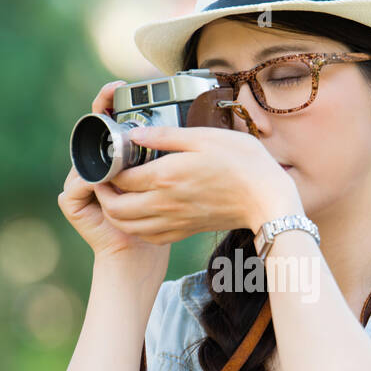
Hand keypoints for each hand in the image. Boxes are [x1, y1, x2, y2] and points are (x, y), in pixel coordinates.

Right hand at [58, 80, 169, 277]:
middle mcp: (94, 167)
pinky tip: (104, 180)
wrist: (141, 253)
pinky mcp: (71, 201)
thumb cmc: (160, 215)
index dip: (108, 102)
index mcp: (114, 157)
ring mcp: (79, 183)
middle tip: (109, 100)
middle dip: (98, 117)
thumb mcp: (168, 176)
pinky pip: (77, 184)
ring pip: (84, 158)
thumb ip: (165, 149)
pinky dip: (90, 181)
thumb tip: (173, 120)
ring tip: (112, 143)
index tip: (119, 86)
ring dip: (97, 152)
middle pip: (91, 136)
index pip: (106, 122)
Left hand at [95, 125, 302, 244]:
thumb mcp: (205, 137)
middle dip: (103, 195)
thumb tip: (136, 133)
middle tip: (104, 180)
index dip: (107, 169)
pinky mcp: (184, 231)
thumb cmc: (242, 163)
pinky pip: (148, 237)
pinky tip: (138, 214)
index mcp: (166, 176)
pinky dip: (135, 228)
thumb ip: (166, 136)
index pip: (120, 178)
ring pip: (128, 226)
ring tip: (116, 196)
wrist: (267, 200)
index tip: (107, 160)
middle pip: (116, 208)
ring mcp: (174, 221)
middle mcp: (165, 203)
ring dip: (115, 213)